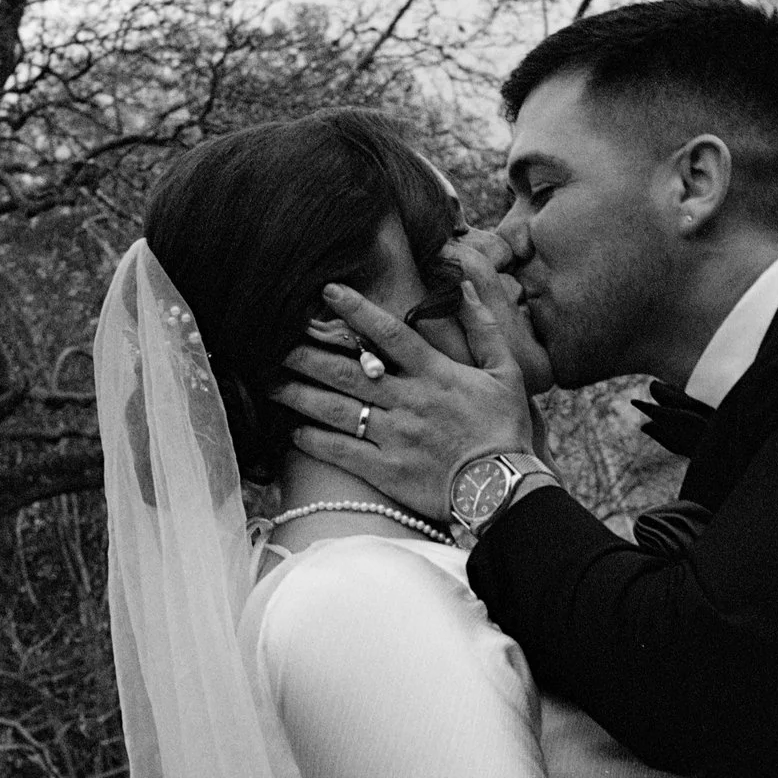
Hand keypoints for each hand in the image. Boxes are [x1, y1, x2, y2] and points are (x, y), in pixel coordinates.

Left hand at [273, 277, 532, 519]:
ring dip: (300, 395)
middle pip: (348, 372)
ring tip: (270, 384)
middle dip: (309, 355)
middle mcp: (409, 401)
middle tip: (276, 343)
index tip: (327, 292)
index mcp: (436, 374)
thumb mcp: (507, 373)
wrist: (505, 491)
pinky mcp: (387, 471)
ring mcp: (395, 437)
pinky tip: (293, 431)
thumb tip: (464, 286)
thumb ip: (483, 328)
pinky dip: (315, 441)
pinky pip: (342, 452)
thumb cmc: (506, 430)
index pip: (391, 334)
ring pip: (338, 410)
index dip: (358, 311)